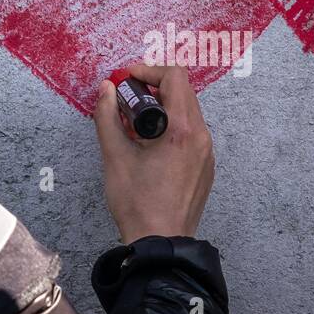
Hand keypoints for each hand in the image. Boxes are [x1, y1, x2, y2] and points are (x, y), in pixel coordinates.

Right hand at [93, 64, 214, 242]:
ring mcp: (207, 153)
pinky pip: (193, 134)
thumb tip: (106, 89)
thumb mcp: (115, 156)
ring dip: (163, 109)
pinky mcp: (206, 167)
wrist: (161, 242)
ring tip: (136, 126)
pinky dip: (173, 128)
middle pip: (183, 92)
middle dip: (154, 89)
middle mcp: (202, 137)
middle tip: (128, 101)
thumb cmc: (138, 204)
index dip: (148, 71)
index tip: (127, 80)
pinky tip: (151, 145)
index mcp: (182, 130)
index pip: (175, 77)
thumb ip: (107, 116)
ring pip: (189, 113)